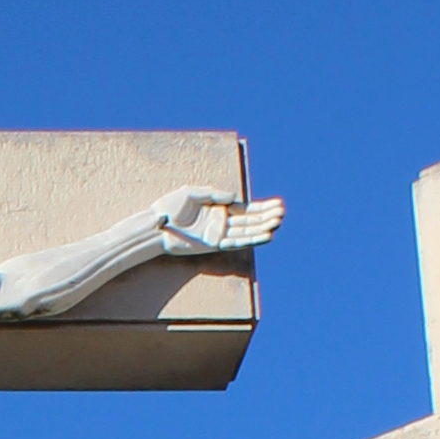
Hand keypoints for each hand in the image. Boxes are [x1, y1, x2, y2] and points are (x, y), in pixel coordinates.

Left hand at [154, 187, 284, 255]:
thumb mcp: (192, 193)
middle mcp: (222, 222)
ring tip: (278, 222)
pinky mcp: (214, 244)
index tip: (277, 204)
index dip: (262, 208)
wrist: (156, 225)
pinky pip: (235, 242)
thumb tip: (234, 198)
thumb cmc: (170, 207)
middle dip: (266, 216)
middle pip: (250, 220)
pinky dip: (250, 239)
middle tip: (282, 212)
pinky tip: (264, 235)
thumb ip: (213, 194)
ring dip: (262, 227)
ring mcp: (219, 233)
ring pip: (246, 231)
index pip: (246, 209)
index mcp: (219, 208)